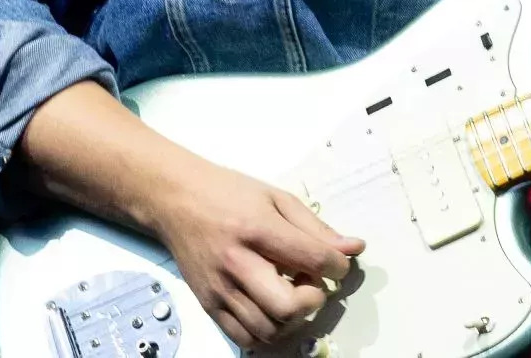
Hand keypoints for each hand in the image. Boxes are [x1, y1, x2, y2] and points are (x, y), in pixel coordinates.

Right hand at [148, 158, 364, 348]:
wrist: (176, 200)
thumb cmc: (229, 193)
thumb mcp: (277, 198)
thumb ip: (316, 228)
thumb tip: (354, 248)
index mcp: (258, 229)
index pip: (312, 259)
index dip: (338, 266)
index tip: (339, 264)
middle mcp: (236, 263)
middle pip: (287, 306)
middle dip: (313, 299)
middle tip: (313, 282)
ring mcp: (219, 289)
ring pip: (268, 328)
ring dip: (293, 318)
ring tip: (293, 294)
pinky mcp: (207, 305)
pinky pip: (244, 337)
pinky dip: (268, 331)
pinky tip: (273, 310)